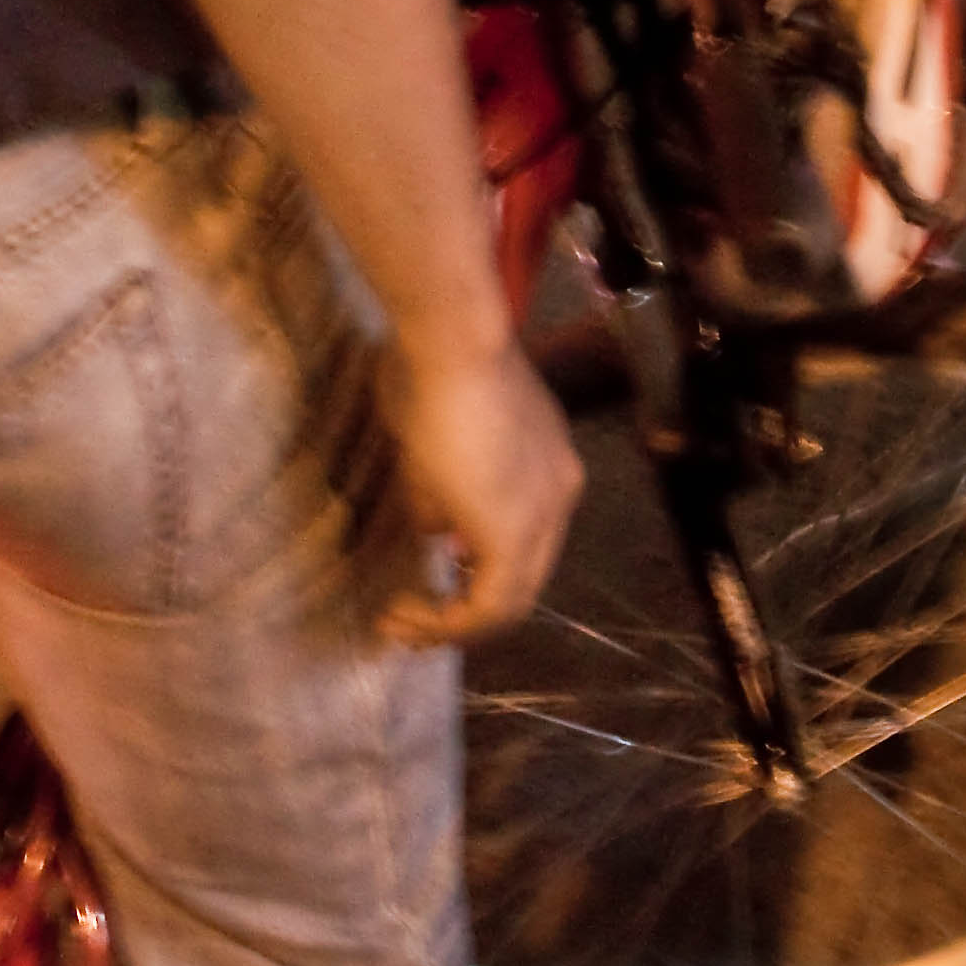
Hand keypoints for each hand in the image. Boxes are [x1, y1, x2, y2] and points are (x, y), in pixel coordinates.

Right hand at [378, 334, 581, 643]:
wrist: (454, 342)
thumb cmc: (437, 371)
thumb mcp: (436, 443)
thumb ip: (443, 493)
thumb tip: (435, 529)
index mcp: (550, 468)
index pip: (523, 537)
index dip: (477, 566)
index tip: (430, 575)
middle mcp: (561, 495)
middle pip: (524, 576)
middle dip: (467, 607)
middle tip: (413, 619)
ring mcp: (546, 515)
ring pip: (513, 598)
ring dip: (455, 621)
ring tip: (404, 624)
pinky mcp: (517, 535)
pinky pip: (492, 602)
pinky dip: (451, 620)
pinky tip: (409, 615)